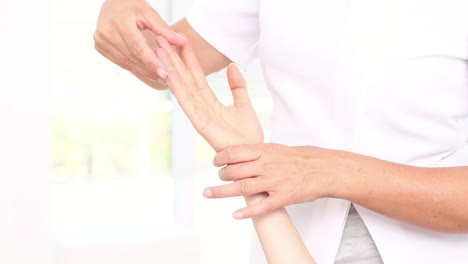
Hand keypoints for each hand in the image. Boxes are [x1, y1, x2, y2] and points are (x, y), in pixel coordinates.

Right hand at [94, 0, 184, 88]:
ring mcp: (100, 40)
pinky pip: (120, 62)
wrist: (113, 6)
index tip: (165, 73)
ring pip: (126, 62)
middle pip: (132, 57)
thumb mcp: (150, 14)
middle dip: (150, 70)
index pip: (138, 47)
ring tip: (159, 78)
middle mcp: (106, 31)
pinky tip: (147, 72)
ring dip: (144, 72)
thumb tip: (181, 42)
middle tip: (166, 79)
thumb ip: (164, 29)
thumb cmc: (134, 8)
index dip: (152, 62)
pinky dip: (135, 68)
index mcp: (120, 21)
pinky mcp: (99, 47)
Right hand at [155, 36, 263, 151]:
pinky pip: (187, 103)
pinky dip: (178, 88)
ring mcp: (198, 114)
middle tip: (161, 39)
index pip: (196, 76)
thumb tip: (233, 65)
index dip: (188, 58)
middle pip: (185, 78)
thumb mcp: (244, 104)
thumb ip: (237, 85)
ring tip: (160, 51)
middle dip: (173, 59)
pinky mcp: (200, 123)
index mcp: (209, 102)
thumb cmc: (247, 136)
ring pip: (182, 87)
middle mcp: (200, 106)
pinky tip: (170, 74)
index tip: (181, 40)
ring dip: (170, 68)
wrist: (253, 154)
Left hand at [206, 143, 357, 218]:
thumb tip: (240, 154)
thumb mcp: (278, 148)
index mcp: (266, 151)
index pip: (235, 152)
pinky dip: (247, 212)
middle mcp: (267, 165)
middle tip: (219, 178)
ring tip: (209, 193)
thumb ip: (259, 152)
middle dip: (221, 175)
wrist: (326, 169)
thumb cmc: (302, 158)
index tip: (216, 162)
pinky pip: (262, 206)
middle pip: (234, 171)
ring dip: (222, 192)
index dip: (220, 157)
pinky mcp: (283, 197)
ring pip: (242, 188)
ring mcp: (275, 182)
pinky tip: (236, 215)